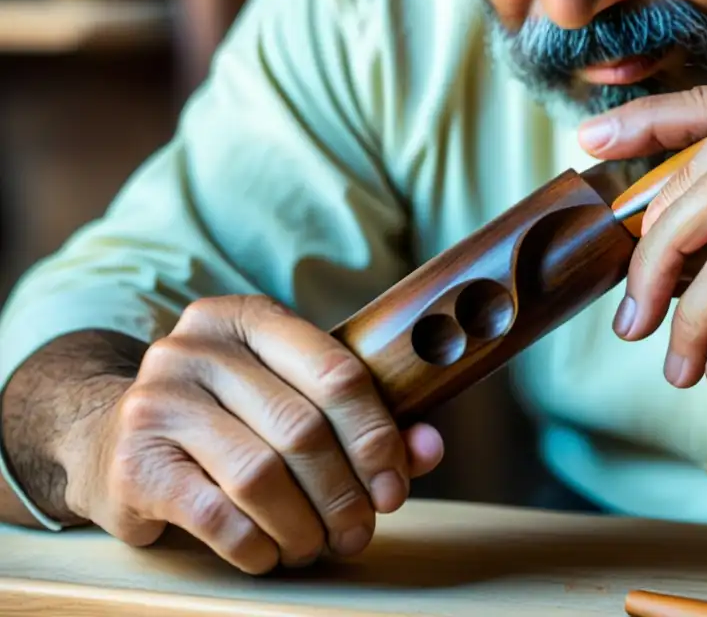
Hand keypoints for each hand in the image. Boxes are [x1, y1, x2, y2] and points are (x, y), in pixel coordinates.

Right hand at [61, 295, 443, 573]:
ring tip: (315, 545)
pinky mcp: (131, 460)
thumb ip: (364, 419)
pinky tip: (268, 552)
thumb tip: (429, 449)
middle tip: (360, 530)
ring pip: (260, 475)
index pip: (336, 373)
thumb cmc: (227, 417)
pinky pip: (215, 515)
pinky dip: (256, 545)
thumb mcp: (291, 398)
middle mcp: (197, 348)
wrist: (112, 437)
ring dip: (303, 526)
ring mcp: (157, 400)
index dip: (376, 437)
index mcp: (249, 318)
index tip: (394, 486)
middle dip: (344, 493)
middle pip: (302, 429)